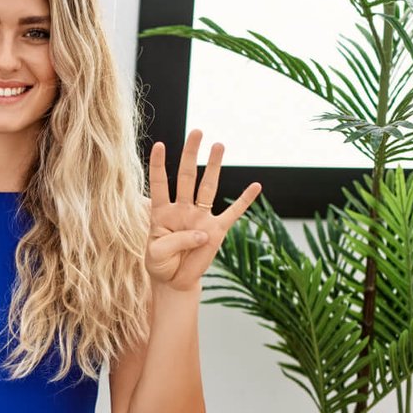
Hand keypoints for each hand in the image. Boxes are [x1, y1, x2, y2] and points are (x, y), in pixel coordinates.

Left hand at [146, 130, 261, 290]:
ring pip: (208, 187)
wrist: (174, 281)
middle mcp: (182, 209)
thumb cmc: (160, 264)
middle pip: (186, 176)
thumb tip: (202, 232)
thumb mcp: (156, 254)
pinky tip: (256, 186)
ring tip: (219, 145)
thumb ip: (174, 241)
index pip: (160, 183)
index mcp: (161, 211)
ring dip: (213, 166)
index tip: (159, 144)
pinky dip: (245, 200)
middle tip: (196, 131)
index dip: (159, 165)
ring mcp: (201, 217)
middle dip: (191, 154)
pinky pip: (233, 213)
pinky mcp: (216, 230)